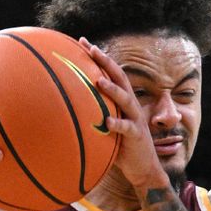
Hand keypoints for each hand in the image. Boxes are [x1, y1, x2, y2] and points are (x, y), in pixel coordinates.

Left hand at [80, 39, 168, 190]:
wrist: (143, 168)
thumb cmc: (121, 146)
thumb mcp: (108, 126)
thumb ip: (95, 113)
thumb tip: (67, 103)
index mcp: (124, 101)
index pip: (112, 73)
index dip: (99, 57)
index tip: (82, 42)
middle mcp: (131, 105)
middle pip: (120, 78)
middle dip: (106, 62)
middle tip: (91, 48)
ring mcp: (135, 119)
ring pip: (125, 99)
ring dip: (112, 89)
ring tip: (98, 81)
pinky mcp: (136, 136)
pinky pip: (127, 128)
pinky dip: (118, 124)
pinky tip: (108, 122)